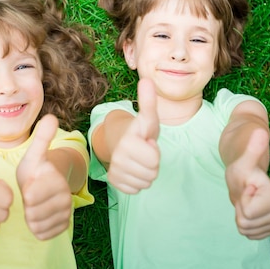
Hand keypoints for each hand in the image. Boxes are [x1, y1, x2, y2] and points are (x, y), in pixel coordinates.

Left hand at [17, 114, 71, 239]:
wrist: (45, 185)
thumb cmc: (36, 169)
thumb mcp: (34, 154)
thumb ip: (41, 139)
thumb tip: (51, 117)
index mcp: (57, 181)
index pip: (31, 196)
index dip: (24, 192)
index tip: (27, 185)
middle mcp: (65, 199)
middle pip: (34, 212)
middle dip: (26, 206)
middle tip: (29, 196)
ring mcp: (65, 215)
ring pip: (38, 224)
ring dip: (30, 217)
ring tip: (31, 205)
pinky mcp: (62, 227)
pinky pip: (42, 234)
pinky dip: (35, 228)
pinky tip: (35, 216)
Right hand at [108, 78, 159, 193]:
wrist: (121, 142)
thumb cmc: (139, 131)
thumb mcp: (147, 117)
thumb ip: (148, 101)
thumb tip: (147, 79)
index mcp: (127, 141)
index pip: (154, 159)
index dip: (155, 150)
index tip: (146, 142)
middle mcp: (118, 157)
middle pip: (152, 173)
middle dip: (152, 164)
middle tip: (144, 152)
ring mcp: (115, 170)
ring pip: (145, 182)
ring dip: (146, 173)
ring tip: (139, 160)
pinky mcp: (114, 181)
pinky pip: (136, 189)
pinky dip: (137, 182)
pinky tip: (133, 170)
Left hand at [225, 130, 269, 238]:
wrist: (247, 178)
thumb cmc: (243, 167)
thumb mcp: (243, 159)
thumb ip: (253, 148)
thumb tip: (260, 131)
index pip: (247, 213)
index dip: (240, 200)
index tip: (246, 188)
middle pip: (245, 223)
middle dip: (239, 209)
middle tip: (243, 195)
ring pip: (246, 230)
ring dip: (241, 216)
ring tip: (245, 201)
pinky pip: (250, 235)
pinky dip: (245, 225)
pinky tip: (248, 210)